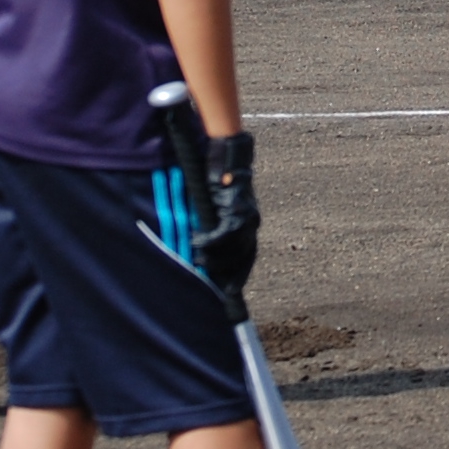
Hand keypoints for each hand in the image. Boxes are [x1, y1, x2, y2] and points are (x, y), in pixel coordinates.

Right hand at [198, 131, 258, 294]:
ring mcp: (245, 216)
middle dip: (223, 270)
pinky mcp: (235, 208)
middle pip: (240, 257)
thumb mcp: (219, 209)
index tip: (229, 290)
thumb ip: (216, 227)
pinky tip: (196, 241)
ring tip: (196, 258)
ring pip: (231, 248)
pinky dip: (208, 241)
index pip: (248, 257)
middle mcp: (252, 223)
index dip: (239, 275)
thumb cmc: (219, 183)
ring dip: (213, 257)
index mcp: (250, 225)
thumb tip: (204, 250)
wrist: (225, 158)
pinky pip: (222, 234)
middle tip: (205, 275)